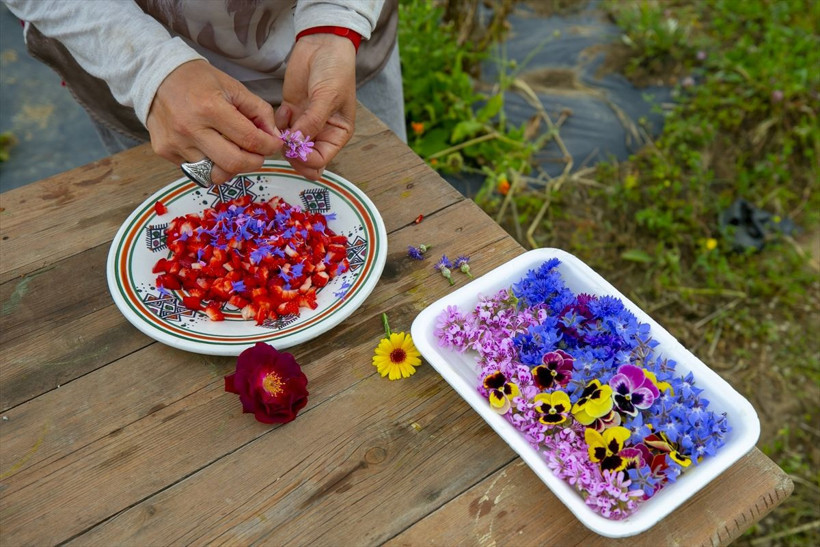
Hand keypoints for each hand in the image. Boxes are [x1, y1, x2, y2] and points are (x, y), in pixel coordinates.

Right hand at [146, 60, 281, 183]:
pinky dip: (211, 164)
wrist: (157, 76)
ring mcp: (176, 144)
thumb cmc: (199, 81)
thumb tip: (274, 137)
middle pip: (234, 164)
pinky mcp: (165, 152)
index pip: (250, 140)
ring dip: (232, 167)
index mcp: (210, 108)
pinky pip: (197, 171)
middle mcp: (190, 129)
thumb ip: (259, 111)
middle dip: (254, 162)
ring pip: (215, 174)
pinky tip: (211, 148)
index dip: (269, 146)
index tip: (274, 144)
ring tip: (234, 151)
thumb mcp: (234, 87)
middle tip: (258, 153)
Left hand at [275, 34, 356, 179]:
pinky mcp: (291, 111)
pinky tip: (284, 108)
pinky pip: (280, 127)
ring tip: (286, 120)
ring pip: (290, 145)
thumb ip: (313, 122)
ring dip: (283, 138)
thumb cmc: (335, 70)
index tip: (297, 149)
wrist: (323, 44)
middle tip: (285, 143)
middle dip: (293, 153)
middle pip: (304, 157)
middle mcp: (322, 131)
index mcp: (337, 133)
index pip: (322, 159)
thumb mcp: (328, 96)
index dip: (308, 159)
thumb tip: (298, 143)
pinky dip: (277, 123)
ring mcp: (305, 122)